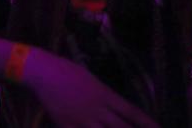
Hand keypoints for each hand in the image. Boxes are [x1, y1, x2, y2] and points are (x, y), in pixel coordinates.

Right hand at [26, 49, 157, 127]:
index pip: (131, 112)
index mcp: (105, 95)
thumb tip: (115, 105)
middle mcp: (98, 110)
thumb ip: (104, 94)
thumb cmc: (67, 70)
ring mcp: (83, 120)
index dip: (146, 123)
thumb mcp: (91, 79)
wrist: (44, 73)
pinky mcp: (68, 127)